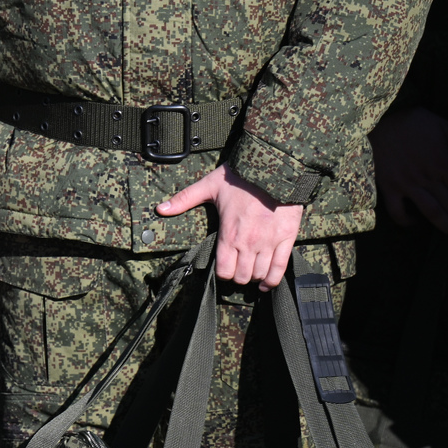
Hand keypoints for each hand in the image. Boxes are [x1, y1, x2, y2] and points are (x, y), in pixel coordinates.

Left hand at [156, 164, 302, 289]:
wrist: (276, 165)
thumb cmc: (241, 177)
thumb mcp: (209, 185)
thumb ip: (184, 199)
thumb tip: (159, 209)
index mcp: (229, 234)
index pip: (224, 271)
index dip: (222, 274)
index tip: (223, 269)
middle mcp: (249, 243)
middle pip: (242, 276)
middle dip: (238, 277)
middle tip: (238, 270)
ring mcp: (269, 242)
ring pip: (260, 274)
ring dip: (254, 277)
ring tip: (251, 272)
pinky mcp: (287, 238)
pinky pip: (281, 267)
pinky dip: (273, 279)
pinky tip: (267, 283)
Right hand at [370, 107, 447, 234]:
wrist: (376, 124)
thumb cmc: (411, 124)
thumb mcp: (442, 127)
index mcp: (443, 164)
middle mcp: (427, 178)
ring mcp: (407, 186)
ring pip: (430, 212)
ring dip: (445, 225)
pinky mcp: (389, 189)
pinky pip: (398, 212)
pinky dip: (407, 221)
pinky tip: (416, 221)